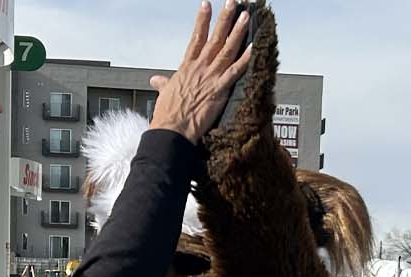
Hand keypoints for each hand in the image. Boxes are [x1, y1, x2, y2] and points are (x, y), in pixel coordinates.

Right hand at [148, 1, 254, 142]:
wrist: (171, 130)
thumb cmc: (167, 115)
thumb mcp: (164, 94)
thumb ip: (163, 84)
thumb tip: (156, 80)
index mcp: (187, 67)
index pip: (196, 38)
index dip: (202, 20)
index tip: (206, 5)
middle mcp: (200, 68)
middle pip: (214, 38)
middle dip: (224, 19)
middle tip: (232, 3)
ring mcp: (210, 77)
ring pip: (226, 49)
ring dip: (237, 32)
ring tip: (246, 16)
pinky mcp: (219, 90)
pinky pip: (235, 72)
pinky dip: (245, 59)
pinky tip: (253, 48)